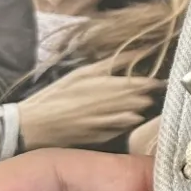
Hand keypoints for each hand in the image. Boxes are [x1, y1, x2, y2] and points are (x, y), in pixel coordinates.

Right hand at [17, 59, 163, 150]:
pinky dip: (125, 122)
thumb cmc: (56, 95)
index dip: (153, 82)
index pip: (145, 84)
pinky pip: (124, 129)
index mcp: (110, 87)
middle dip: (148, 95)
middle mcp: (115, 107)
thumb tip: (139, 51)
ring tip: (134, 103)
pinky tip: (120, 117)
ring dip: (138, 110)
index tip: (158, 78)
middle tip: (147, 90)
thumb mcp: (82, 73)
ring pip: (137, 116)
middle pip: (144, 101)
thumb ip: (113, 63)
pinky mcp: (104, 139)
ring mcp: (111, 125)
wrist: (33, 126)